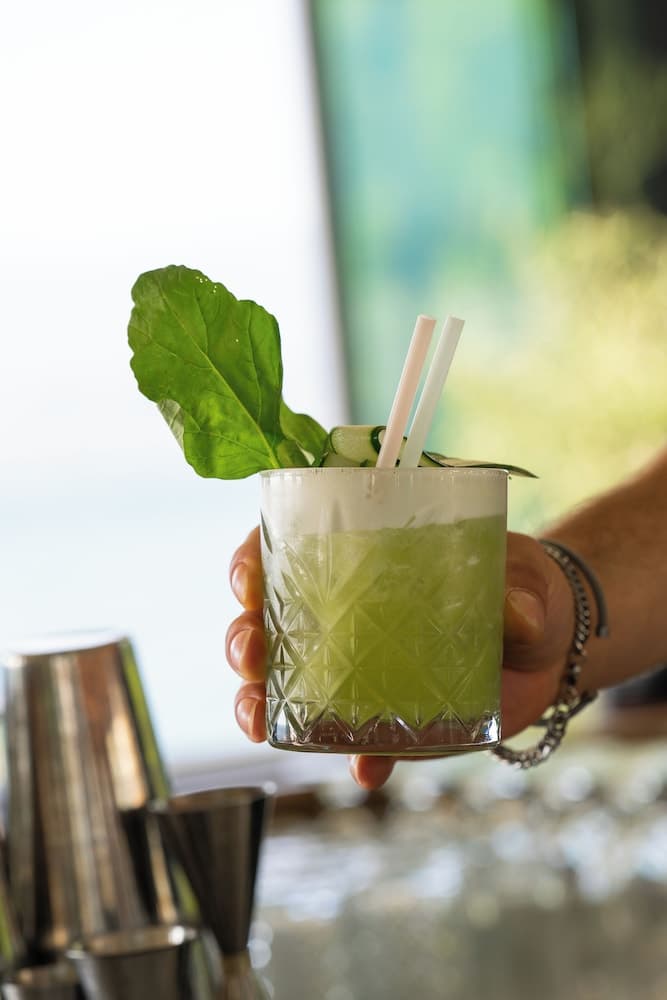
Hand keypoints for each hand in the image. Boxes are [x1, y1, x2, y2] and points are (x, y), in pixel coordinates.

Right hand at [226, 528, 574, 787]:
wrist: (549, 651)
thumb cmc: (524, 588)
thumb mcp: (525, 577)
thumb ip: (522, 592)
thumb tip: (517, 613)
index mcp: (364, 556)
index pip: (287, 545)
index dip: (252, 560)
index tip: (248, 578)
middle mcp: (345, 614)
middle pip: (268, 622)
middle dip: (243, 639)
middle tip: (250, 654)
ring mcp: (359, 672)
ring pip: (288, 689)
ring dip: (260, 705)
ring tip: (259, 721)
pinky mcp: (388, 721)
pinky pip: (359, 746)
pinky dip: (358, 761)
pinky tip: (367, 771)